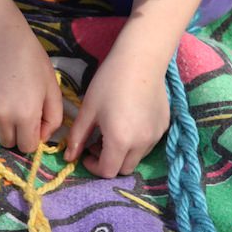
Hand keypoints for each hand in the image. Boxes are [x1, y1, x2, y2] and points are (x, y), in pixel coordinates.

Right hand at [0, 21, 62, 152]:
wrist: (0, 40)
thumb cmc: (32, 63)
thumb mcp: (52, 90)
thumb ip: (53, 120)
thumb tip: (41, 139)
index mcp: (25, 115)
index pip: (27, 147)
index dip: (32, 138)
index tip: (33, 124)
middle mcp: (1, 117)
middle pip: (8, 143)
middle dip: (16, 133)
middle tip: (20, 111)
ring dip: (0, 125)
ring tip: (6, 101)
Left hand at [64, 46, 169, 177]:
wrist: (141, 60)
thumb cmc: (109, 82)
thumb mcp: (88, 110)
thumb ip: (77, 137)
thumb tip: (68, 157)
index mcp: (120, 141)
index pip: (107, 171)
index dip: (93, 167)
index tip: (85, 154)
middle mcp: (141, 144)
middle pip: (124, 169)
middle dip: (109, 162)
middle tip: (98, 144)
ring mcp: (155, 136)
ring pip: (137, 158)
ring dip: (123, 153)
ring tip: (114, 131)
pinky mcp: (163, 127)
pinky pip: (148, 144)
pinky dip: (136, 142)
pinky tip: (129, 121)